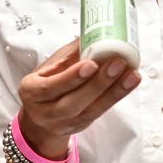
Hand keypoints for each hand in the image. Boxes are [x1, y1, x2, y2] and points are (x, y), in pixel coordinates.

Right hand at [16, 39, 140, 158]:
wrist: (39, 120)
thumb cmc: (44, 85)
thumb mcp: (46, 69)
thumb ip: (67, 56)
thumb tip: (91, 35)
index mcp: (31, 92)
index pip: (50, 87)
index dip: (71, 77)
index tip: (91, 63)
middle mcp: (45, 113)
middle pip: (72, 103)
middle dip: (98, 84)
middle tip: (118, 64)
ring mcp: (64, 124)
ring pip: (90, 111)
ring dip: (114, 92)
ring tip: (132, 75)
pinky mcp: (80, 127)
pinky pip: (99, 113)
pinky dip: (116, 97)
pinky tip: (129, 83)